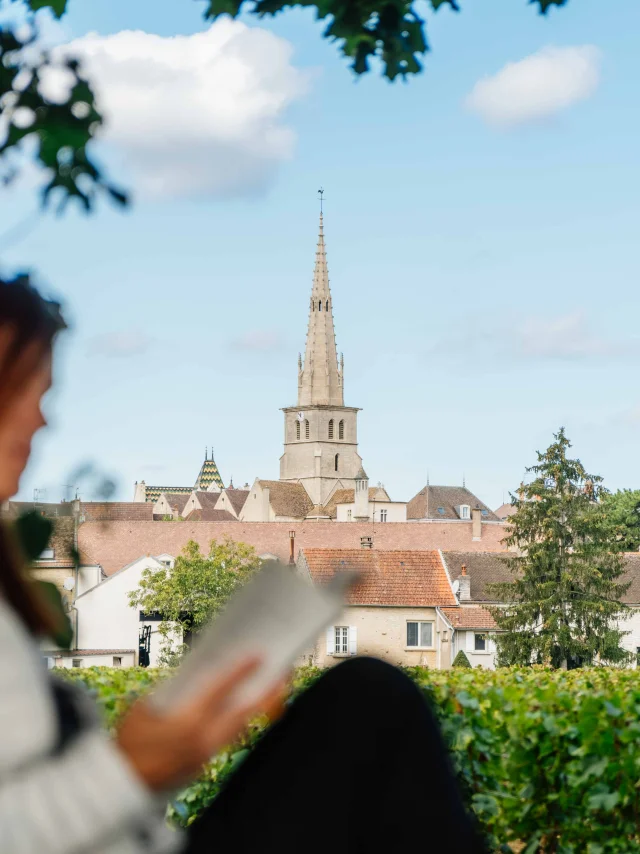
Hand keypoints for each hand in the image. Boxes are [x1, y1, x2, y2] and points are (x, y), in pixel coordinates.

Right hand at [116, 657, 284, 790]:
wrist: (121, 786)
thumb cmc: (128, 744)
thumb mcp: (144, 709)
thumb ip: (172, 690)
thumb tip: (196, 674)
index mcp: (186, 722)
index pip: (220, 690)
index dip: (241, 669)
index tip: (258, 654)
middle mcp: (202, 740)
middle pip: (245, 712)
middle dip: (267, 691)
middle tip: (283, 673)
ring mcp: (206, 755)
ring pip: (242, 726)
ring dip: (259, 706)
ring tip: (273, 688)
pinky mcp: (205, 764)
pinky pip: (230, 737)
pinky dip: (242, 720)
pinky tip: (247, 707)